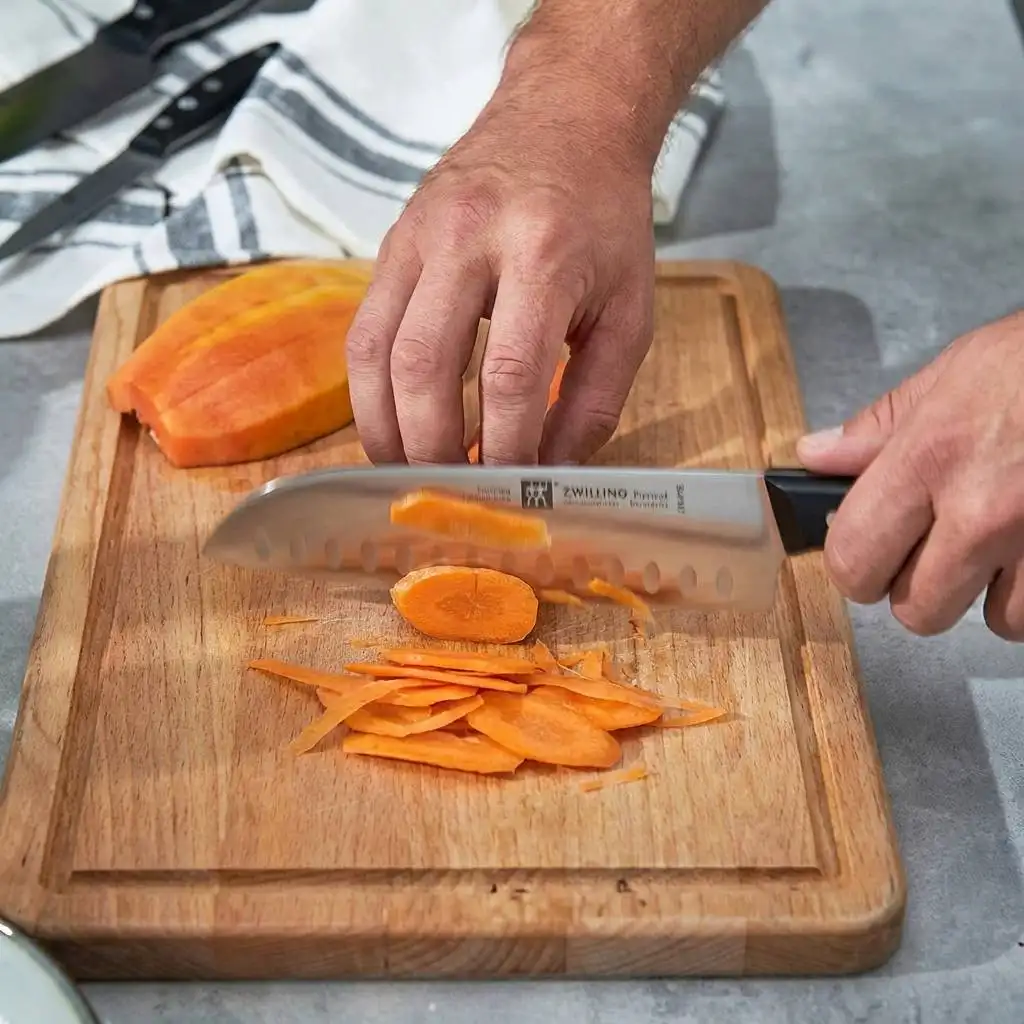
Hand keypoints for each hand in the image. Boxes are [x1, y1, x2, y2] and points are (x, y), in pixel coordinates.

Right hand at [344, 76, 655, 465]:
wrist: (565, 119)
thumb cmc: (606, 220)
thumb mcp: (629, 309)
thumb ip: (595, 398)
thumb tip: (550, 472)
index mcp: (544, 252)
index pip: (509, 374)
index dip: (504, 447)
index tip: (511, 489)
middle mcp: (470, 236)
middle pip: (424, 365)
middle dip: (432, 448)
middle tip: (452, 491)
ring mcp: (419, 234)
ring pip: (375, 350)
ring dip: (384, 427)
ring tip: (410, 471)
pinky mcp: (392, 241)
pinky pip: (363, 328)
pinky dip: (371, 390)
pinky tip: (395, 423)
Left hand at [796, 312, 1023, 640]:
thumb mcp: (954, 372)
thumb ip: (879, 426)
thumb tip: (817, 456)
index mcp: (930, 458)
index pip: (853, 558)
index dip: (853, 566)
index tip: (867, 554)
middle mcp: (981, 511)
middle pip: (916, 610)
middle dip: (919, 589)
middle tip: (937, 550)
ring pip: (993, 621)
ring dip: (991, 594)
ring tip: (1003, 542)